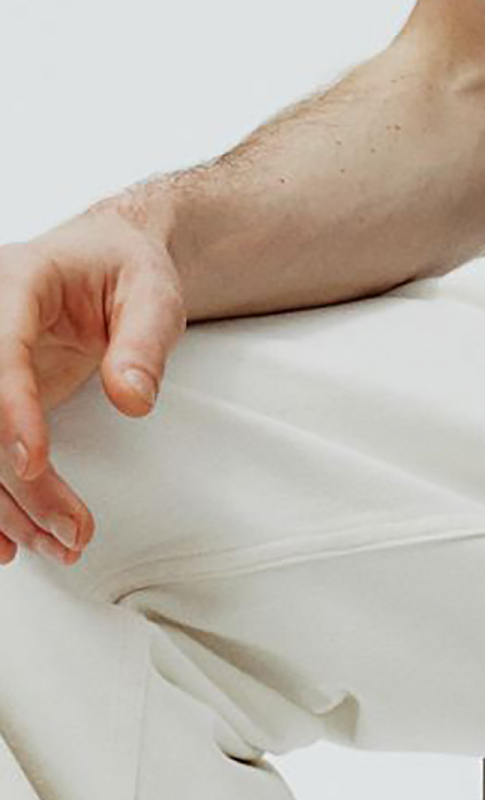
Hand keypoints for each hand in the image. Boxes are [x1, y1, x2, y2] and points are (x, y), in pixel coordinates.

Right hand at [0, 193, 187, 569]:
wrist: (105, 257)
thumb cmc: (124, 267)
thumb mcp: (154, 291)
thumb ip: (144, 342)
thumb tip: (132, 399)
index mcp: (14, 285)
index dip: (9, 411)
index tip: (34, 462)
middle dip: (17, 482)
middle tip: (69, 528)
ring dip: (6, 506)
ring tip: (61, 542)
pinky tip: (13, 539)